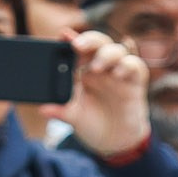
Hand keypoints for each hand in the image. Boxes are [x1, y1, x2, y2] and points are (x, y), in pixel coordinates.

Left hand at [57, 29, 151, 159]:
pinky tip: (118, 73)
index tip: (62, 36)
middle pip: (97, 42)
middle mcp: (101, 66)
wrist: (114, 141)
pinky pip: (134, 65)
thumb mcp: (74, 118)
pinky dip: (127, 66)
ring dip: (106, 55)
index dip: (70, 40)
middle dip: (88, 40)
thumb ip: (60, 111)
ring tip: (95, 67)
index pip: (76, 49)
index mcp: (82, 70)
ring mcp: (118, 72)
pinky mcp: (134, 81)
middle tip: (77, 46)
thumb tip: (43, 109)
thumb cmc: (91, 123)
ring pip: (116, 50)